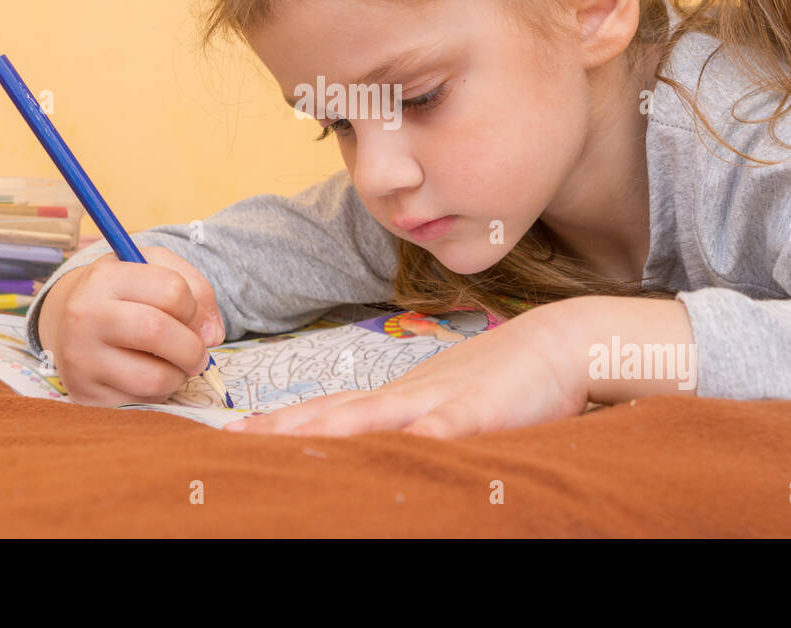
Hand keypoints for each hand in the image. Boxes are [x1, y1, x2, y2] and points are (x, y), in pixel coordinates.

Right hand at [41, 246, 225, 406]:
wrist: (68, 326)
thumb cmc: (122, 295)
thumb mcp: (153, 269)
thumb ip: (194, 287)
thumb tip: (213, 334)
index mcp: (105, 278)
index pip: (171, 290)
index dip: (199, 310)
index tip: (201, 322)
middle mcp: (86, 316)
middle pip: (158, 332)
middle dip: (193, 348)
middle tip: (199, 352)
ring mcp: (81, 359)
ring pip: (153, 377)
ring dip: (179, 375)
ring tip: (175, 365)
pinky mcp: (86, 394)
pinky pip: (142, 402)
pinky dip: (160, 393)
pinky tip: (150, 377)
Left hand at [223, 302, 588, 438]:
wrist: (560, 341)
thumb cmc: (504, 378)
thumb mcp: (449, 405)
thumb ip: (414, 427)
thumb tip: (380, 450)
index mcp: (400, 397)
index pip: (330, 411)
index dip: (282, 423)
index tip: (235, 434)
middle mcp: (408, 396)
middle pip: (334, 413)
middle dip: (282, 428)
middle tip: (230, 441)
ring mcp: (441, 400)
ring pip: (374, 418)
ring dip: (327, 430)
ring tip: (283, 444)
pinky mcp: (481, 410)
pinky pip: (447, 427)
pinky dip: (421, 440)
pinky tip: (401, 451)